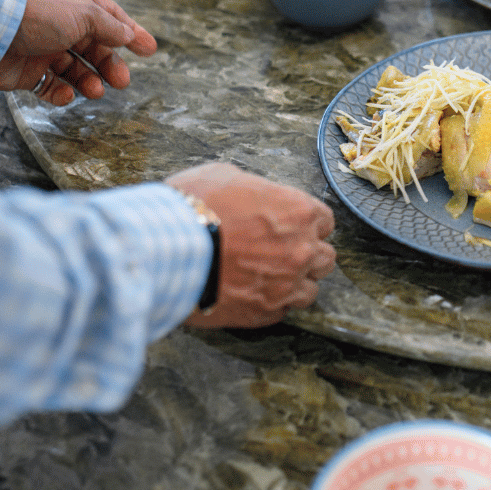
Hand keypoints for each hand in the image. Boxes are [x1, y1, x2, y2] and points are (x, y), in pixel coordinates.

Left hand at [0, 0, 156, 104]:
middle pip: (92, 46)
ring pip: (73, 68)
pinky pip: (49, 86)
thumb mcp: (83, 12)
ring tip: (95, 90)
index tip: (149, 50)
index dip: (129, 32)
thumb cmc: (36, 11)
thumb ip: (108, 26)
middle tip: (122, 81)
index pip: (107, 15)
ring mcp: (39, 46)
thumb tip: (127, 35)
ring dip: (88, 80)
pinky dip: (60, 93)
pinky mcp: (24, 71)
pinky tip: (67, 95)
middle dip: (109, 64)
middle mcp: (56, 21)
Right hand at [168, 163, 335, 328]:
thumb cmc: (193, 207)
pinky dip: (271, 304)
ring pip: (310, 290)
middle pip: (325, 258)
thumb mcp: (225, 177)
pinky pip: (283, 311)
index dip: (307, 224)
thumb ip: (253, 191)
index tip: (293, 227)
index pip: (325, 221)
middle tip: (282, 253)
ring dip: (294, 283)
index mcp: (298, 212)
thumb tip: (252, 197)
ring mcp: (286, 284)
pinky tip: (251, 294)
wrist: (165, 249)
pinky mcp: (265, 312)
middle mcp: (302, 249)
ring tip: (268, 278)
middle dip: (308, 254)